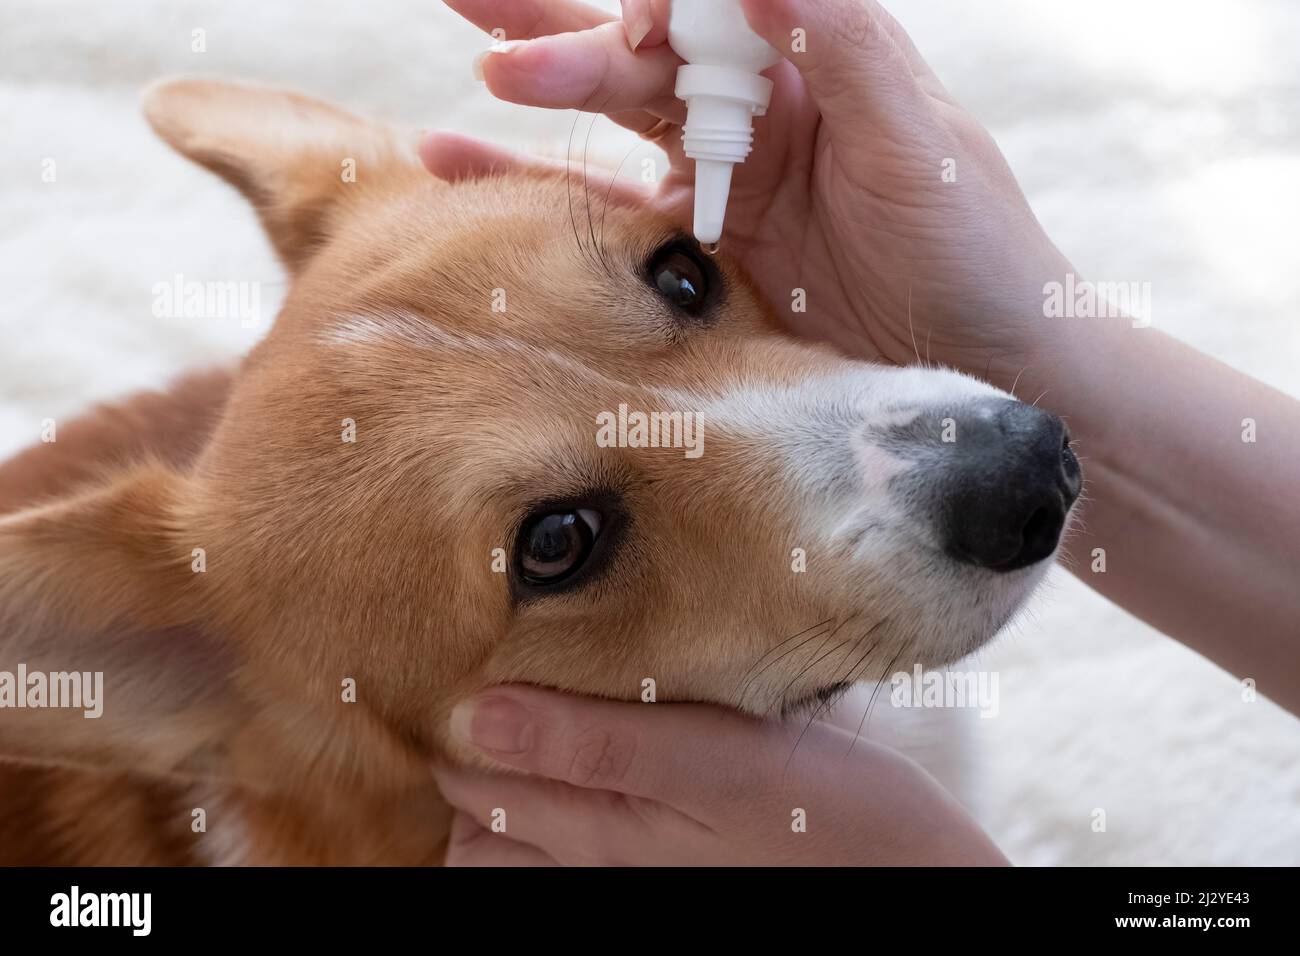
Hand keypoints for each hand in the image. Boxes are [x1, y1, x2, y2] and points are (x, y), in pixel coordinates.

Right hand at [426, 0, 1074, 389]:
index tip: (638, 24)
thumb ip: (845, 46)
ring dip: (542, 92)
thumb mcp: (918, 143)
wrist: (984, 374)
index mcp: (813, 67)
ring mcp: (718, 187)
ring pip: (612, 123)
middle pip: (644, 51)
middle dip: (565, 25)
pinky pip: (602, 218)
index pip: (715, 6)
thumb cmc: (976, 251)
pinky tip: (460, 167)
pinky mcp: (690, 261)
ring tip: (480, 71)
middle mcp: (757, 115)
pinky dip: (533, 190)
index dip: (664, 3)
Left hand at [433, 685, 1007, 865]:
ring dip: (511, 789)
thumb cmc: (828, 816)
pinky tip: (595, 766)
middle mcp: (598, 869)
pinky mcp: (668, 870)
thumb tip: (477, 713)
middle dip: (470, 760)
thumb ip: (594, 744)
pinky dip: (560, 809)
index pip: (471, 784)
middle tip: (489, 685)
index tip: (470, 655)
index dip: (458, 720)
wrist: (914, 881)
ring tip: (535, 724)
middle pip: (481, 826)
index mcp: (598, 833)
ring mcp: (632, 877)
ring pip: (522, 845)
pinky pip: (576, 852)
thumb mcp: (713, 765)